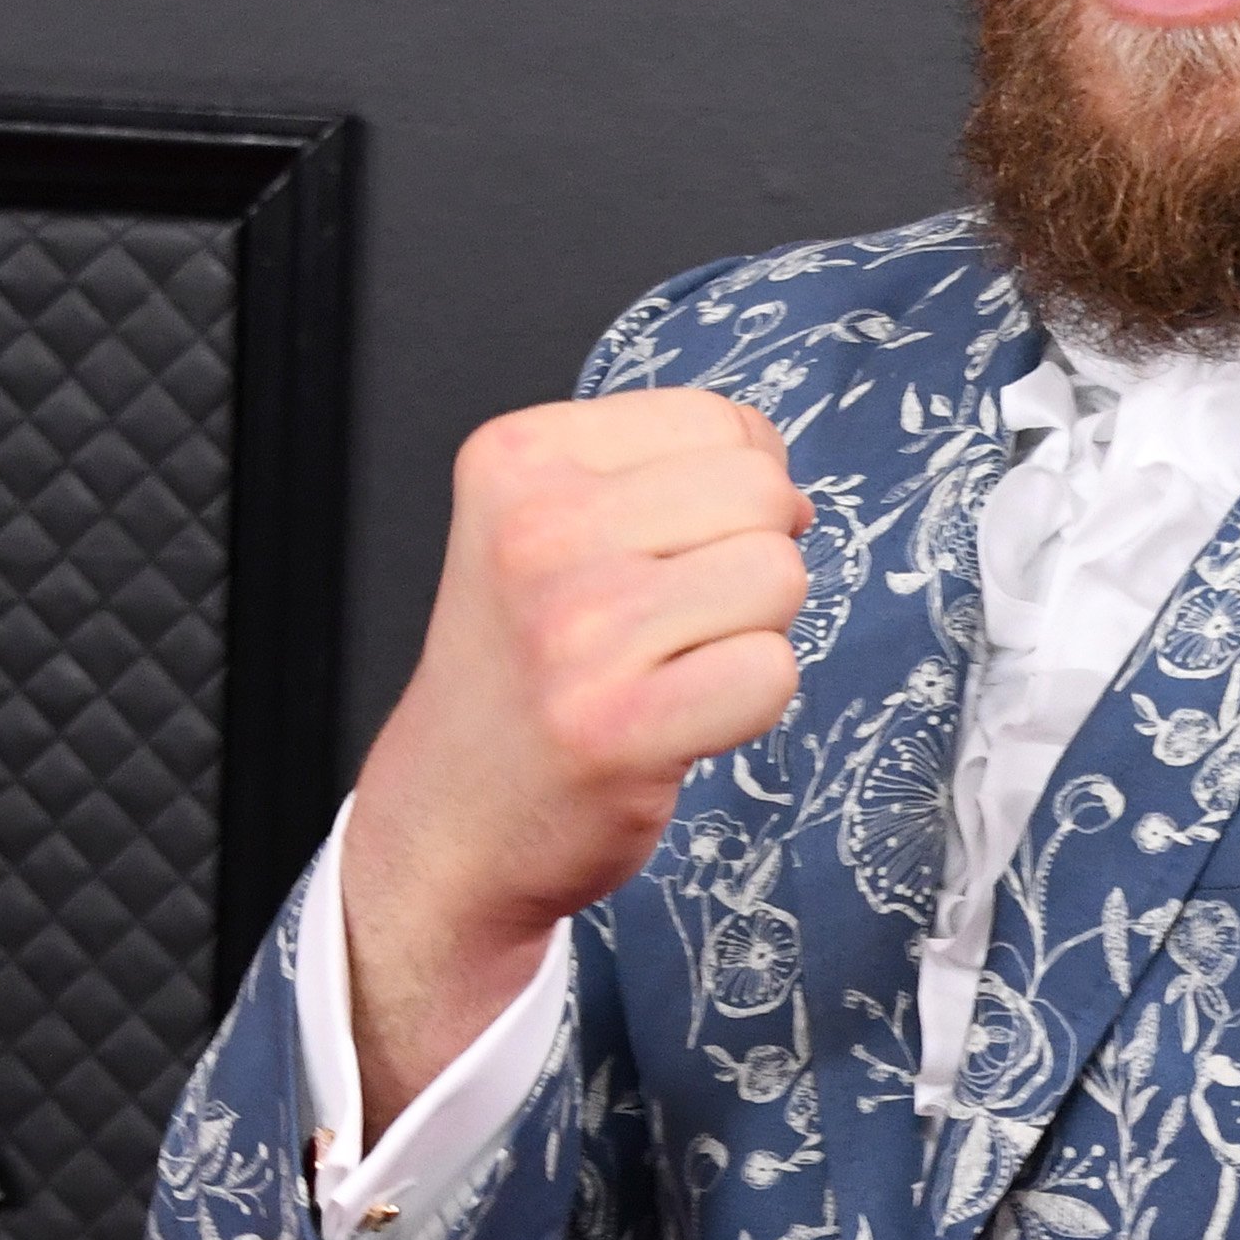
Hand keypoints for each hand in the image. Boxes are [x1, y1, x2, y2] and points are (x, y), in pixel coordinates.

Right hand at [344, 390, 812, 1130]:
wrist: (450, 818)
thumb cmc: (523, 673)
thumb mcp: (545, 526)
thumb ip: (658, 473)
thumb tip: (789, 480)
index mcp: (518, 458)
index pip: (719, 421)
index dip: (732, 492)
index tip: (669, 552)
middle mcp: (537, 532)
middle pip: (761, 491)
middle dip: (750, 555)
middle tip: (674, 619)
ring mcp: (576, 630)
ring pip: (778, 576)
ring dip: (753, 631)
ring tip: (669, 666)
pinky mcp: (619, 726)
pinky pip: (772, 672)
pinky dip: (751, 703)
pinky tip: (678, 718)